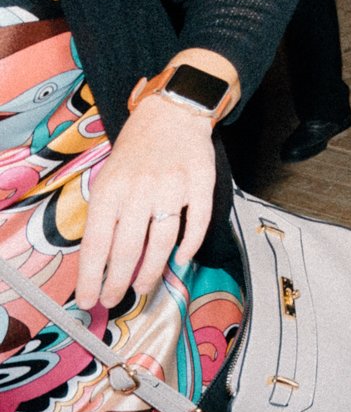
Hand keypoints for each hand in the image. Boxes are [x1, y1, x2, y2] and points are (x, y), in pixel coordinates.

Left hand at [75, 96, 215, 309]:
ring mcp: (173, 186)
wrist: (172, 112)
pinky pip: (197, 222)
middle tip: (114, 300)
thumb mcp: (109, 177)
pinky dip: (190, 245)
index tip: (88, 300)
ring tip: (143, 287)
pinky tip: (181, 259)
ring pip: (162, 241)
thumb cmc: (136, 150)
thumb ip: (107, 215)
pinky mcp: (201, 182)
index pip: (97, 243)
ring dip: (152, 270)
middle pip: (128, 248)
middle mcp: (140, 189)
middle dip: (117, 282)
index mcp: (111, 189)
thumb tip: (103, 261)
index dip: (91, 276)